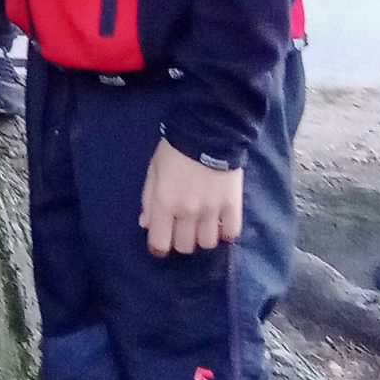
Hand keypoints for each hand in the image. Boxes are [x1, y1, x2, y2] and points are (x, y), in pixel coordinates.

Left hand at [140, 138, 243, 256]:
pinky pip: (231, 233)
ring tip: (202, 224)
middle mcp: (187, 211)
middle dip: (180, 240)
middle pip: (184, 246)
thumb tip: (146, 224)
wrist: (208, 131)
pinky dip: (225, 233)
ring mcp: (211, 211)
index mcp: (164, 202)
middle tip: (182, 227)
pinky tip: (220, 223)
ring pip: (207, 243)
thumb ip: (148, 199)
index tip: (161, 242)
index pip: (159, 243)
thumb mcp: (153, 170)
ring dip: (202, 237)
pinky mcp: (232, 206)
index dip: (159, 247)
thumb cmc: (174, 150)